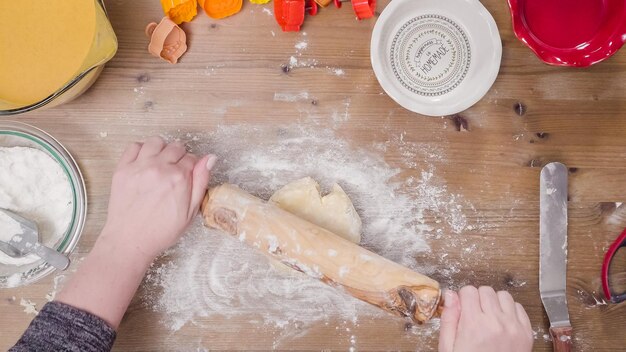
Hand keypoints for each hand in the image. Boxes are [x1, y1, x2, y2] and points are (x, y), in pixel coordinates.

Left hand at [101, 137, 216, 259]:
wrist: (130, 240)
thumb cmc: (161, 231)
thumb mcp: (191, 211)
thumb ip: (201, 182)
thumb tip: (210, 158)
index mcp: (179, 178)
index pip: (192, 158)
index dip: (192, 166)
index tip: (187, 175)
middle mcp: (159, 168)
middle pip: (176, 147)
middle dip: (179, 157)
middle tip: (174, 171)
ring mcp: (139, 167)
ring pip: (156, 142)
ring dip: (161, 149)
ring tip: (160, 163)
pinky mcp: (122, 169)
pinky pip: (133, 146)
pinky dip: (141, 150)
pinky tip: (144, 162)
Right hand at [438, 286, 532, 351]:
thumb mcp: (449, 347)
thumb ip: (449, 319)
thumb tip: (451, 294)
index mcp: (474, 324)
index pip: (469, 291)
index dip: (463, 298)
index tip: (463, 308)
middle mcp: (496, 322)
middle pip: (486, 290)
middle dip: (478, 298)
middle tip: (475, 313)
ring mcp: (514, 327)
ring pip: (504, 295)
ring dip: (495, 302)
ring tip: (489, 316)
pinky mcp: (526, 333)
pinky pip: (519, 308)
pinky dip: (510, 311)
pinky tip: (502, 322)